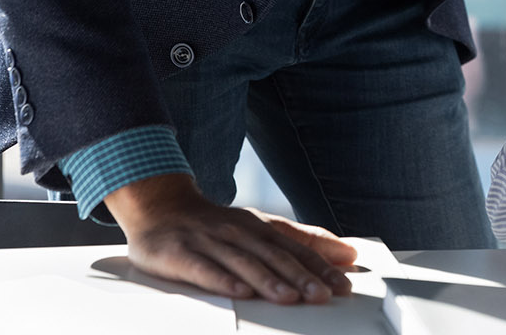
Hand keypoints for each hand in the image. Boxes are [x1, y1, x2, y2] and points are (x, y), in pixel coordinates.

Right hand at [104, 173, 357, 303]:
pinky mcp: (181, 254)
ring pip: (244, 263)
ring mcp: (210, 242)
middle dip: (301, 276)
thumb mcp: (259, 226)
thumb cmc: (216, 225)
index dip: (321, 266)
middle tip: (324, 296)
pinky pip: (204, 270)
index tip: (344, 284)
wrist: (160, 207)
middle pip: (275, 256)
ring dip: (269, 281)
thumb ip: (300, 239)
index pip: (297, 248)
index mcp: (260, 227)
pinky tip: (239, 293)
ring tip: (291, 297)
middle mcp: (239, 232)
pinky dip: (223, 281)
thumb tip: (346, 252)